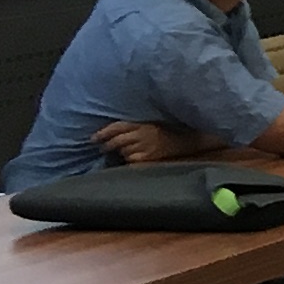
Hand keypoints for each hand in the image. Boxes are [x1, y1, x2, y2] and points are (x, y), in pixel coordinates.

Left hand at [97, 120, 215, 165]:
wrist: (190, 139)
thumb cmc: (169, 130)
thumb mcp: (152, 123)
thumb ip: (135, 126)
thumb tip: (113, 133)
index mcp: (142, 123)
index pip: (117, 127)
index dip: (103, 133)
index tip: (93, 138)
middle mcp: (142, 134)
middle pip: (117, 140)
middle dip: (108, 144)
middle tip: (103, 147)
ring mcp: (146, 146)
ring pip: (123, 151)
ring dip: (121, 152)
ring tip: (123, 152)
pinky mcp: (149, 157)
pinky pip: (132, 160)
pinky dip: (131, 160)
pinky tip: (135, 159)